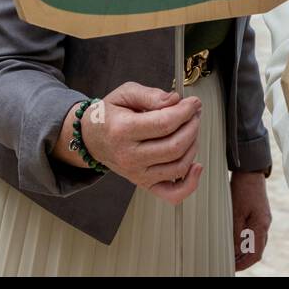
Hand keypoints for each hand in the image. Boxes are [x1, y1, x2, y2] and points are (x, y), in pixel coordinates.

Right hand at [70, 82, 203, 203]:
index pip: (164, 124)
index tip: (193, 103)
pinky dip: (190, 183)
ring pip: (178, 166)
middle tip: (194, 113)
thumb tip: (175, 100)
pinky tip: (196, 165)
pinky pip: (173, 193)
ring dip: (193, 145)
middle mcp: (129, 156)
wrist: (92, 138)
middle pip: (175, 146)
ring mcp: (137, 173)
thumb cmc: (109, 116)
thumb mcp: (124, 94)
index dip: (185, 112)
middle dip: (192, 126)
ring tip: (191, 129)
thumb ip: (150, 95)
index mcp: (122, 130)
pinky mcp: (144, 184)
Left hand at [230, 171, 270, 271]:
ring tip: (230, 254)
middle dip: (243, 259)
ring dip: (243, 250)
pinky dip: (244, 240)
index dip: (244, 264)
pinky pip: (253, 233)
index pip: (256, 254)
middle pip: (256, 250)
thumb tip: (234, 250)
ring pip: (255, 242)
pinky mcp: (259, 214)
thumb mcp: (236, 212)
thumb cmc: (243, 188)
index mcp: (261, 226)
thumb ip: (236, 232)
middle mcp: (264, 225)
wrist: (250, 170)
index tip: (233, 267)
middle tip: (229, 262)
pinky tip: (234, 240)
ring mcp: (263, 219)